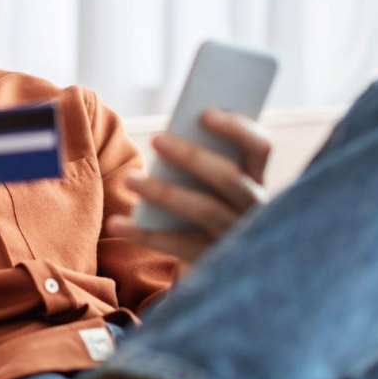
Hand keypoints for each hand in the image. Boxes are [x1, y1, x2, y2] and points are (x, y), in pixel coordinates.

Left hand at [107, 108, 271, 265]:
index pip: (260, 146)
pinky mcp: (214, 261)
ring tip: (129, 179)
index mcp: (255, 177)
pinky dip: (145, 234)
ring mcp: (237, 236)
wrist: (212, 266)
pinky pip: (179, 245)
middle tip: (155, 139)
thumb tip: (164, 140)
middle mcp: (254, 207)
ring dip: (164, 191)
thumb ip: (199, 160)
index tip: (204, 112)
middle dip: (192, 156)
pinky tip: (117, 224)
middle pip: (229, 177)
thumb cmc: (201, 205)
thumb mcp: (207, 183)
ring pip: (205, 209)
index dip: (237, 128)